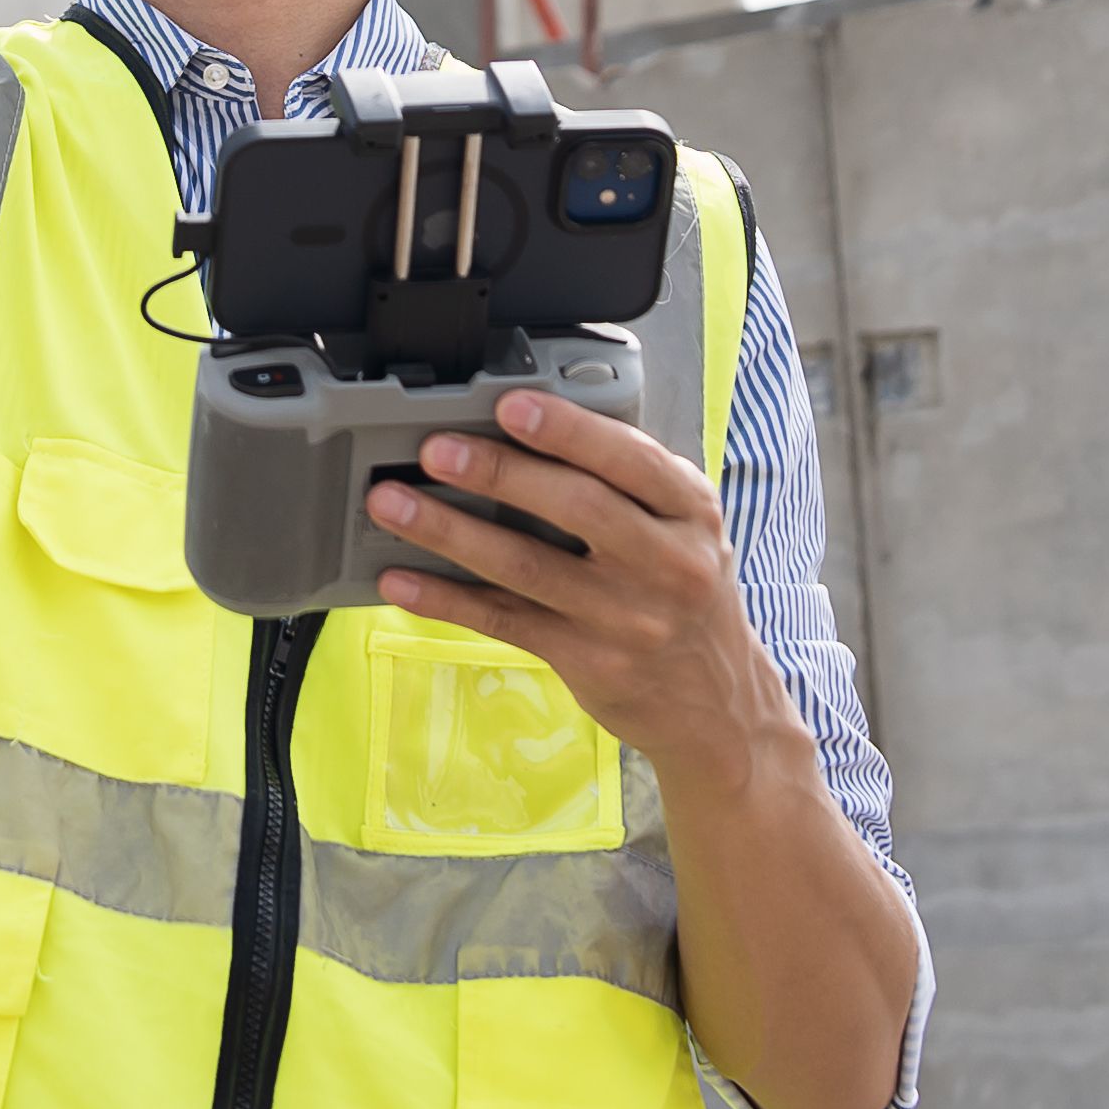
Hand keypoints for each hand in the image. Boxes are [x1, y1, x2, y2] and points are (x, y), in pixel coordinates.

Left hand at [372, 387, 800, 797]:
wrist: (717, 704)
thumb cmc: (686, 592)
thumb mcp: (688, 528)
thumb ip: (630, 482)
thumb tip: (528, 426)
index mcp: (691, 511)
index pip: (630, 459)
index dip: (568, 429)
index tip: (511, 405)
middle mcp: (666, 563)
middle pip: (575, 508)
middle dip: (498, 472)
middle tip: (435, 450)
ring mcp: (625, 619)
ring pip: (525, 567)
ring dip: (449, 531)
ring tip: (392, 503)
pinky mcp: (588, 661)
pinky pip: (505, 621)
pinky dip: (446, 598)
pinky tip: (401, 579)